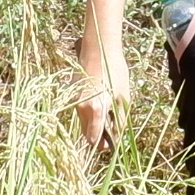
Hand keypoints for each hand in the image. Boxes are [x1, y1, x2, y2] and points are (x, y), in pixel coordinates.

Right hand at [75, 34, 130, 152]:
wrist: (99, 49)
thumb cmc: (115, 72)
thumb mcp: (124, 98)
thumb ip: (119, 121)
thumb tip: (116, 137)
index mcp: (95, 109)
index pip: (94, 139)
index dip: (103, 145)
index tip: (111, 144)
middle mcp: (81, 107)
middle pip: (86, 133)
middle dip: (98, 134)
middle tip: (111, 129)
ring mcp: (74, 100)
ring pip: (83, 122)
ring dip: (93, 122)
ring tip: (107, 110)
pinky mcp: (71, 93)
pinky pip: (80, 110)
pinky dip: (88, 111)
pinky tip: (99, 99)